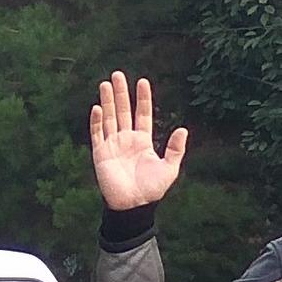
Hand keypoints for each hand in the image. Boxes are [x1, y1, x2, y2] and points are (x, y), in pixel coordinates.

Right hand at [88, 71, 186, 211]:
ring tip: (106, 83)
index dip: (142, 98)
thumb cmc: (151, 190)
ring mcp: (112, 145)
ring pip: (109, 118)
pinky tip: (98, 107)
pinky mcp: (100, 154)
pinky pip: (97, 134)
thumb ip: (175, 149)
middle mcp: (126, 140)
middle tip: (118, 74)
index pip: (142, 114)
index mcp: (142, 141)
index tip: (142, 81)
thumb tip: (183, 129)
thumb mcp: (169, 169)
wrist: (134, 207)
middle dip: (120, 93)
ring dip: (107, 101)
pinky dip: (97, 121)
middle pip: (123, 111)